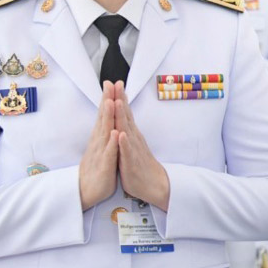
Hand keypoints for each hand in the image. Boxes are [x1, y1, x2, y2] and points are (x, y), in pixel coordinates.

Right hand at [78, 82, 119, 210]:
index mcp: (100, 137)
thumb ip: (104, 133)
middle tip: (110, 83)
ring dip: (108, 117)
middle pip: (103, 118)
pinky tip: (116, 134)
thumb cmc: (97, 169)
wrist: (86, 192)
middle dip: (107, 100)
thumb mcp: (102, 147)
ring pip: (105, 132)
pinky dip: (113, 144)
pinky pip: (110, 154)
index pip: (104, 115)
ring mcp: (101, 153)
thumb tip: (107, 119)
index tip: (111, 82)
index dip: (108, 98)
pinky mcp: (105, 166)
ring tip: (111, 102)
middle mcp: (99, 142)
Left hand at [113, 82, 170, 210]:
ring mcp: (133, 149)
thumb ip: (127, 129)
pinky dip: (124, 142)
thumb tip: (123, 116)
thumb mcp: (132, 144)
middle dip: (120, 99)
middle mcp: (133, 138)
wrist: (153, 184)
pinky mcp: (132, 162)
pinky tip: (121, 134)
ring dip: (122, 116)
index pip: (124, 113)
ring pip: (126, 130)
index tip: (113, 83)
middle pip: (125, 116)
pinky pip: (128, 151)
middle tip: (115, 84)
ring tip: (118, 102)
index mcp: (131, 134)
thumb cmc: (140, 165)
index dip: (118, 97)